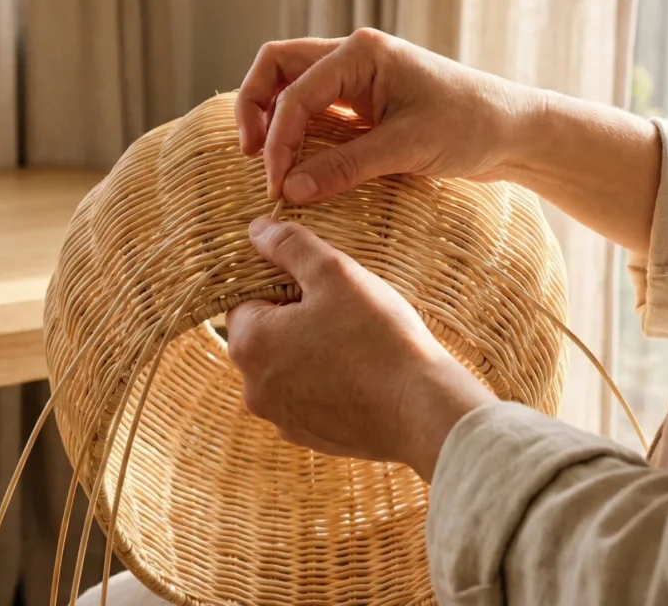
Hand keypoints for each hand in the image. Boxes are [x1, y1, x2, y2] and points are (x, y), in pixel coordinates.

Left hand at [226, 218, 496, 480]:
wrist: (421, 409)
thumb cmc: (376, 336)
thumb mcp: (334, 272)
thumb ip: (290, 246)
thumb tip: (256, 230)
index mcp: (249, 344)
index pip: (246, 299)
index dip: (281, 285)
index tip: (319, 286)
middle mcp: (253, 388)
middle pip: (264, 335)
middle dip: (295, 318)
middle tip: (341, 310)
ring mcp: (281, 418)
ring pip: (287, 367)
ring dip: (310, 350)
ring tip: (355, 340)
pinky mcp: (310, 437)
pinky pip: (309, 397)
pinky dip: (327, 383)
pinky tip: (361, 372)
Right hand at [235, 27, 539, 202]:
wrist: (516, 130)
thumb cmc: (471, 126)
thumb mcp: (406, 149)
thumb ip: (345, 167)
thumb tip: (291, 191)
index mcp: (361, 52)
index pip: (295, 92)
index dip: (278, 141)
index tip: (278, 186)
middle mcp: (354, 56)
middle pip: (278, 68)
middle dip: (255, 108)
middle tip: (250, 154)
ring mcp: (358, 78)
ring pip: (291, 85)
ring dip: (272, 117)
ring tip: (267, 158)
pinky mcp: (365, 102)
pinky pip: (314, 108)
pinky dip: (296, 130)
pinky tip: (296, 160)